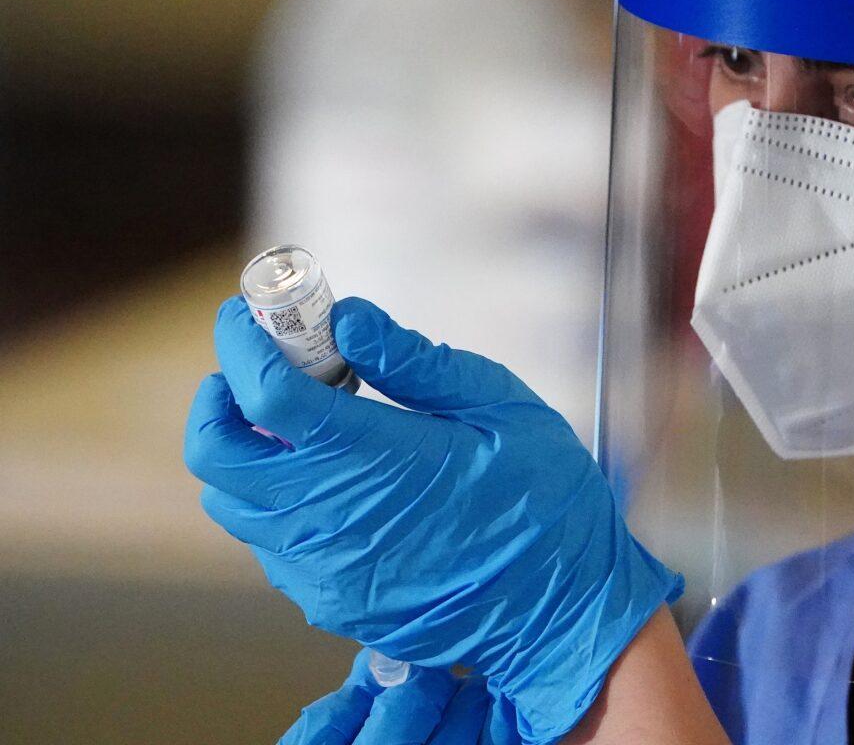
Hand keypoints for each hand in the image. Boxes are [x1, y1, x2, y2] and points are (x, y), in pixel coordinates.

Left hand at [184, 297, 681, 744]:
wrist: (562, 613)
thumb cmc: (545, 504)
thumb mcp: (502, 410)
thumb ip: (416, 363)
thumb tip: (348, 320)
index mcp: (376, 459)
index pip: (265, 393)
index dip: (240, 343)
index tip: (242, 314)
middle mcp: (330, 519)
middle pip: (216, 452)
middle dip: (219, 396)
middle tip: (260, 368)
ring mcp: (323, 569)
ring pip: (230, 502)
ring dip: (243, 452)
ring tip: (296, 426)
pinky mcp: (331, 602)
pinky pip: (267, 545)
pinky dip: (272, 501)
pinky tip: (327, 484)